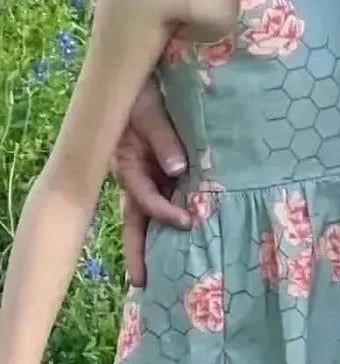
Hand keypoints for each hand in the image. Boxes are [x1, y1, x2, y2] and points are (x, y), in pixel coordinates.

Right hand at [111, 78, 190, 288]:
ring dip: (152, 240)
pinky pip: (162, 198)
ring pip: (146, 215)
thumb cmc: (140, 94)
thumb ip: (163, 139)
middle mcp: (134, 177)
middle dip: (137, 251)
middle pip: (135, 220)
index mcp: (128, 165)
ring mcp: (144, 176)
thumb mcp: (150, 112)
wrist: (137, 80)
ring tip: (158, 274)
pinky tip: (183, 235)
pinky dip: (169, 216)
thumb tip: (178, 170)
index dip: (164, 213)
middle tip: (142, 283)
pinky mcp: (157, 171)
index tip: (186, 222)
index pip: (144, 199)